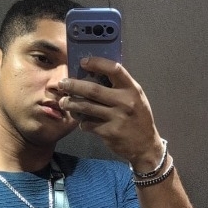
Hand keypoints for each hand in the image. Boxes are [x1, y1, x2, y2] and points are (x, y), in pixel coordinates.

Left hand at [58, 55, 163, 170]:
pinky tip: (80, 120)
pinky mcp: (109, 132)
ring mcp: (116, 118)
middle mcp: (125, 102)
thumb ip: (119, 87)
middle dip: (73, 85)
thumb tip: (94, 74)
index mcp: (132, 89)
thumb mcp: (136, 98)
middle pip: (93, 90)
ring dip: (71, 104)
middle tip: (62, 84)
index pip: (114, 69)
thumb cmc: (138, 118)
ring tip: (63, 102)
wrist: (145, 145)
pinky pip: (88, 124)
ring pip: (86, 107)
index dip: (97, 63)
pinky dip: (81, 121)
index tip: (83, 62)